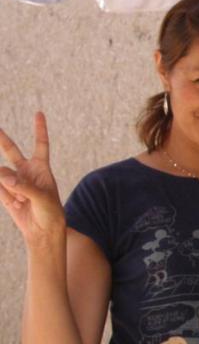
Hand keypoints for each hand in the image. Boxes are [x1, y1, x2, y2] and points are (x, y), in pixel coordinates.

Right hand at [0, 113, 65, 247]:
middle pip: (11, 150)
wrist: (42, 230)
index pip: (40, 144)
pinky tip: (16, 203)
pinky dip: (5, 194)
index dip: (40, 129)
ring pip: (2, 174)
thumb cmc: (49, 212)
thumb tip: (2, 176)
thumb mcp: (42, 198)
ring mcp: (14, 181)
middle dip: (1, 139)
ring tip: (23, 200)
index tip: (39, 113)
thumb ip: (23, 186)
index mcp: (42, 168)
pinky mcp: (4, 192)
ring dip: (10, 187)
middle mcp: (27, 171)